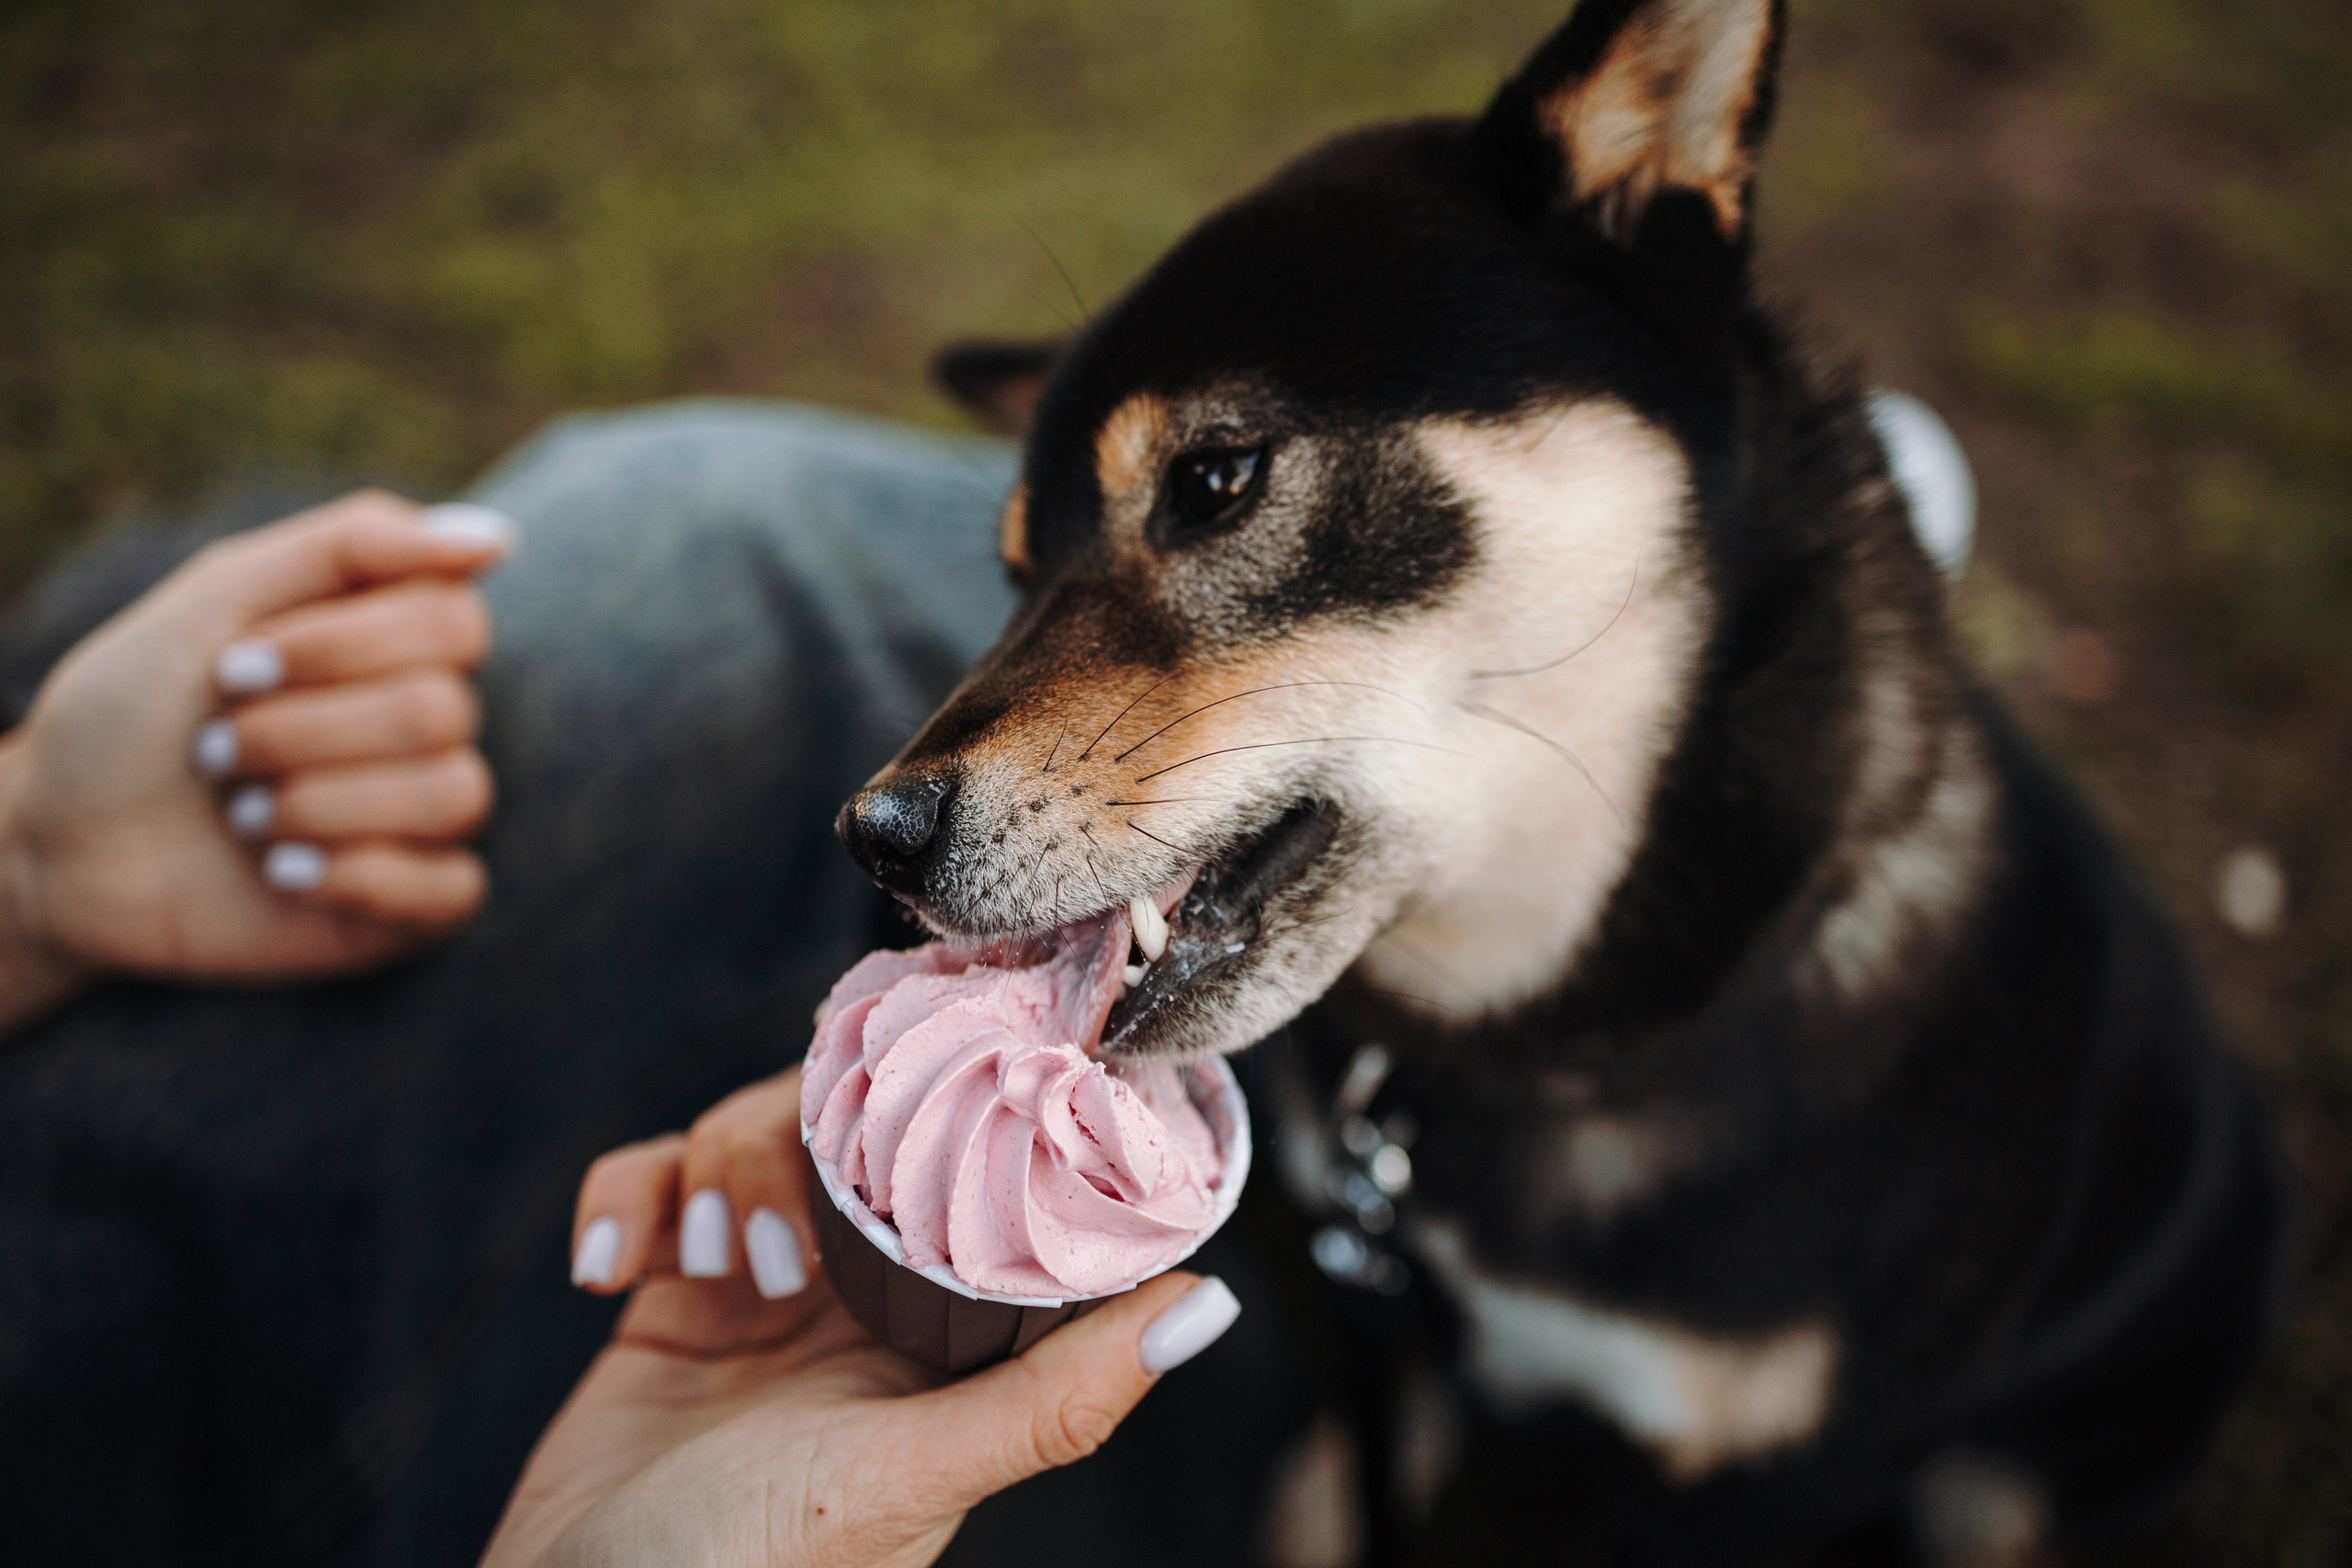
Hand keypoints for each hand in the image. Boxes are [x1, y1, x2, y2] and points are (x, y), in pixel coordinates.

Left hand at [0, 491, 508, 1027]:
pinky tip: (284, 874)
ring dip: (319, 803)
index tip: (232, 665)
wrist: (55, 843)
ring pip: (453, 794)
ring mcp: (418, 817)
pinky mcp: (406, 907)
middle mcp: (419, 726)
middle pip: (439, 710)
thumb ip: (353, 544)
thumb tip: (498, 540)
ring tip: (243, 817)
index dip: (340, 646)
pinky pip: (455, 887)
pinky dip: (363, 878)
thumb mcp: (217, 596)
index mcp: (391, 644)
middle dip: (301, 730)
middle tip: (218, 748)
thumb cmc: (130, 713)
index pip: (452, 624)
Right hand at [483, 1067, 1240, 1567]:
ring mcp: (764, 1287)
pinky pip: (653, 1183)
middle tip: (778, 1230)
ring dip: (719, 1172)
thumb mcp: (912, 1477)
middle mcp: (865, 1297)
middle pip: (858, 1130)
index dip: (966, 1110)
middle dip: (807, 1139)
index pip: (981, 1174)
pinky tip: (610, 1265)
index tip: (945, 1065)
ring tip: (706, 1266)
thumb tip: (1210, 1301)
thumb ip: (1056, 1396)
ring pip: (757, 1134)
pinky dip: (626, 1198)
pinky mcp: (670, 1294)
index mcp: (947, 1334)